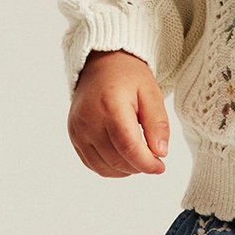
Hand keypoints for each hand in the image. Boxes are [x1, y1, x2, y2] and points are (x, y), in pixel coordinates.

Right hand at [68, 50, 169, 176]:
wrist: (101, 65)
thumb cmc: (128, 77)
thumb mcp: (151, 93)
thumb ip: (158, 124)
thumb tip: (160, 153)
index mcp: (110, 106)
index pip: (128, 147)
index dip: (146, 163)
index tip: (160, 167)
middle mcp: (89, 120)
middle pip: (117, 160)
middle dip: (139, 166)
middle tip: (154, 159)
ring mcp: (78, 130)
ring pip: (104, 167)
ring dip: (126, 170)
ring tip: (139, 156)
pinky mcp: (74, 137)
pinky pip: (92, 164)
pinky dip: (110, 168)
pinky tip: (123, 157)